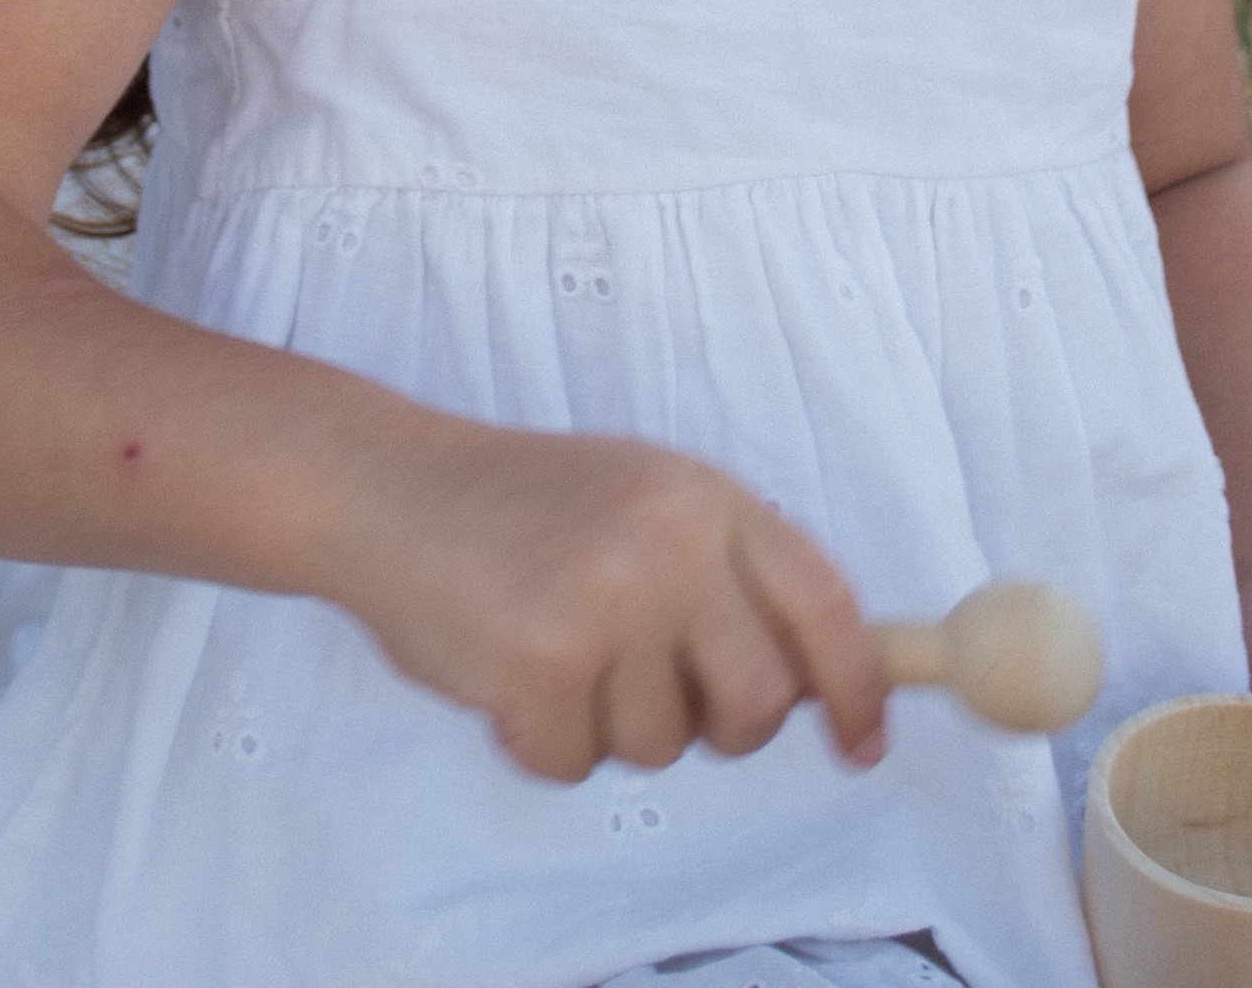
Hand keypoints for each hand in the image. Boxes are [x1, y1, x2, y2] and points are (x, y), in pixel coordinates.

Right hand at [331, 417, 888, 784]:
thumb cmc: (520, 504)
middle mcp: (669, 544)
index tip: (863, 744)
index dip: (859, 688)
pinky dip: (541, 740)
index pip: (824, 607)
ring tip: (557, 647)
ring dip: (612, 724)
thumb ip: (732, 573)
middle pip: (761, 701)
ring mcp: (606, 604)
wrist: (389, 486)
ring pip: (665, 745)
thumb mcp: (646, 498)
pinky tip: (507, 671)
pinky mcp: (540, 666)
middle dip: (721, 725)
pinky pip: (578, 765)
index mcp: (705, 497)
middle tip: (656, 692)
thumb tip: (825, 682)